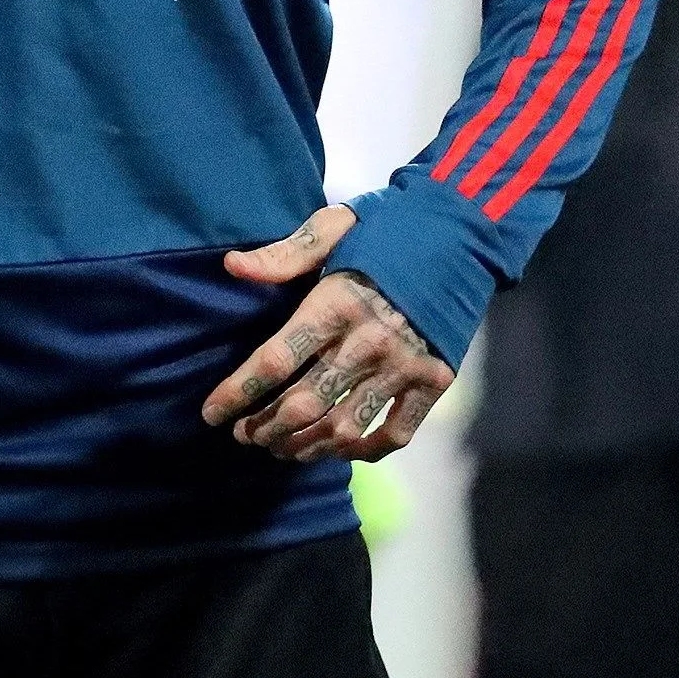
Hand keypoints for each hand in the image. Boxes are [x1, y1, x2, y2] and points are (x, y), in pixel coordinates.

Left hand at [201, 205, 452, 462]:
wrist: (467, 231)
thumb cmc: (392, 227)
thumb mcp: (336, 227)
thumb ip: (284, 255)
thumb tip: (233, 266)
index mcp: (338, 300)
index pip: (277, 359)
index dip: (239, 392)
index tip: (211, 413)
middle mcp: (370, 340)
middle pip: (304, 403)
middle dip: (265, 427)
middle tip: (244, 436)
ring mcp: (405, 365)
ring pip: (344, 428)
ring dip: (304, 446)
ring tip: (281, 448)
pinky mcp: (435, 381)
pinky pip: (394, 435)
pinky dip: (363, 451)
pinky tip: (339, 448)